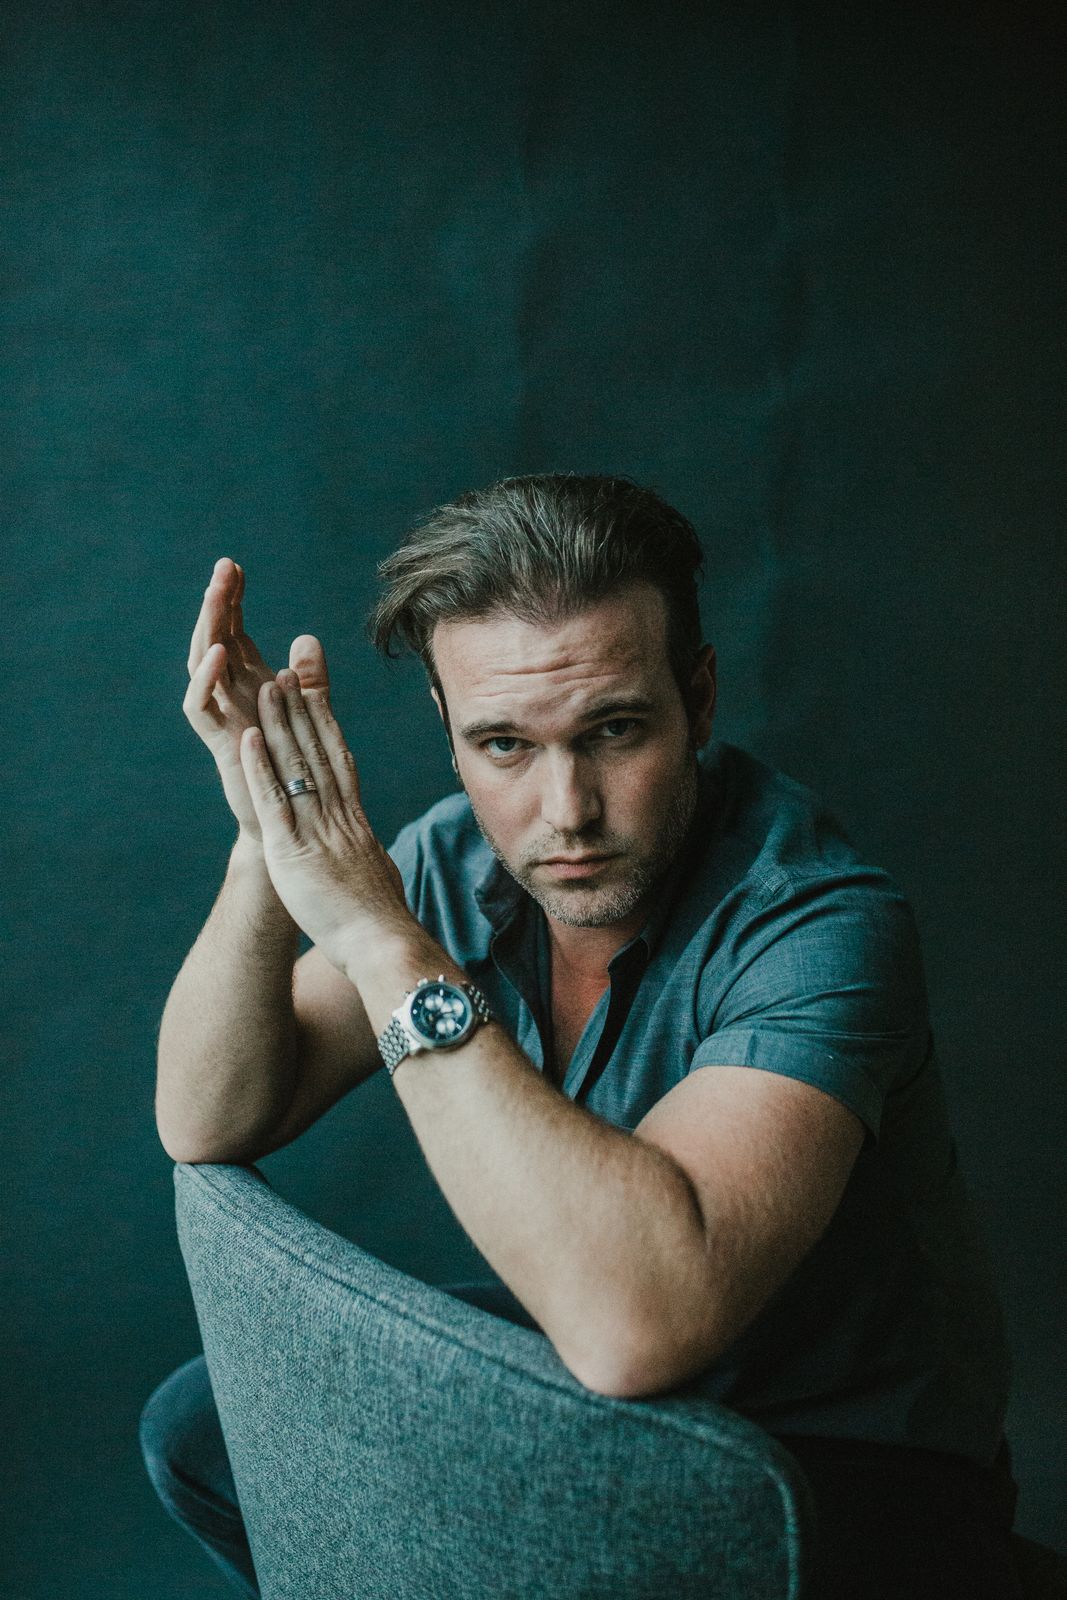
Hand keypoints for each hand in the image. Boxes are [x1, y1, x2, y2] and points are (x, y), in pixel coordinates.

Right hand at [182, 558, 330, 843]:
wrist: (289, 827)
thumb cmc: (295, 771)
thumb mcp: (306, 716)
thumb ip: (309, 679)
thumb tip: (307, 637)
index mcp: (248, 685)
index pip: (234, 631)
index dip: (233, 600)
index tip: (236, 566)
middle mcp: (230, 697)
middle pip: (215, 638)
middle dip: (218, 604)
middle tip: (223, 568)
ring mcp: (221, 718)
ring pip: (203, 664)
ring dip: (209, 629)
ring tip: (217, 596)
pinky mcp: (219, 743)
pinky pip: (201, 707)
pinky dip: (206, 679)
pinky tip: (220, 653)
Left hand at [238, 663, 411, 970]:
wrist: (382, 942)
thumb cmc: (383, 921)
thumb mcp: (378, 879)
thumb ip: (372, 862)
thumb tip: (379, 863)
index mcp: (355, 822)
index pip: (339, 761)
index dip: (325, 724)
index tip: (315, 696)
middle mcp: (337, 816)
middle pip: (318, 752)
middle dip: (303, 709)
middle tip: (290, 671)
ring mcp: (316, 830)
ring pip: (296, 766)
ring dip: (280, 724)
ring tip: (268, 687)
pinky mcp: (293, 850)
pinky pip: (274, 801)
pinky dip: (259, 766)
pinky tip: (248, 737)